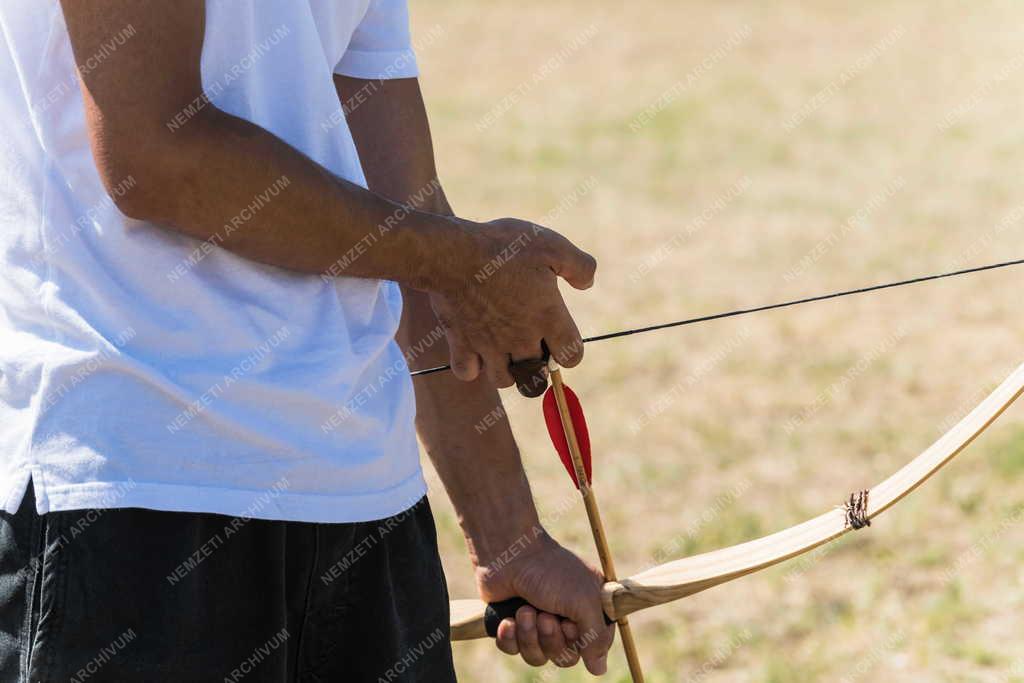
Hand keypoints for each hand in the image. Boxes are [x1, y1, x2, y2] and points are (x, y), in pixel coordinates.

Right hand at [430, 218, 595, 385]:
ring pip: (505, 380)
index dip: (569, 350)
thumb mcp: (552, 244)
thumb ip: (579, 266)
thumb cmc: (504, 246)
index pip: (572, 356)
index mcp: (547, 318)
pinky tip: (475, 348)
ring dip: (508, 370)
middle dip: (538, 362)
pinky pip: (468, 373)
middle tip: (530, 339)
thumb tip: (587, 284)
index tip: (559, 336)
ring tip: (505, 350)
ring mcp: (489, 346)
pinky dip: (472, 366)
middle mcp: (521, 339)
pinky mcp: (461, 344)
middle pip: (537, 374)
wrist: (452, 252)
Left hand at [475, 530, 614, 673]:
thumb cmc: (550, 571)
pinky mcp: (514, 624)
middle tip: (545, 616)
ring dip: (530, 636)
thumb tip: (599, 670)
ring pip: (538, 657)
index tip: (572, 624)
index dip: (582, 643)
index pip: (595, 646)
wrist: (509, 554)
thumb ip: (596, 637)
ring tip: (524, 610)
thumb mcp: (583, 601)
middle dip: (552, 639)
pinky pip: (514, 650)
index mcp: (589, 609)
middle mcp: (566, 618)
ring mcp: (538, 622)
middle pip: (565, 657)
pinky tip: (508, 620)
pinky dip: (510, 637)